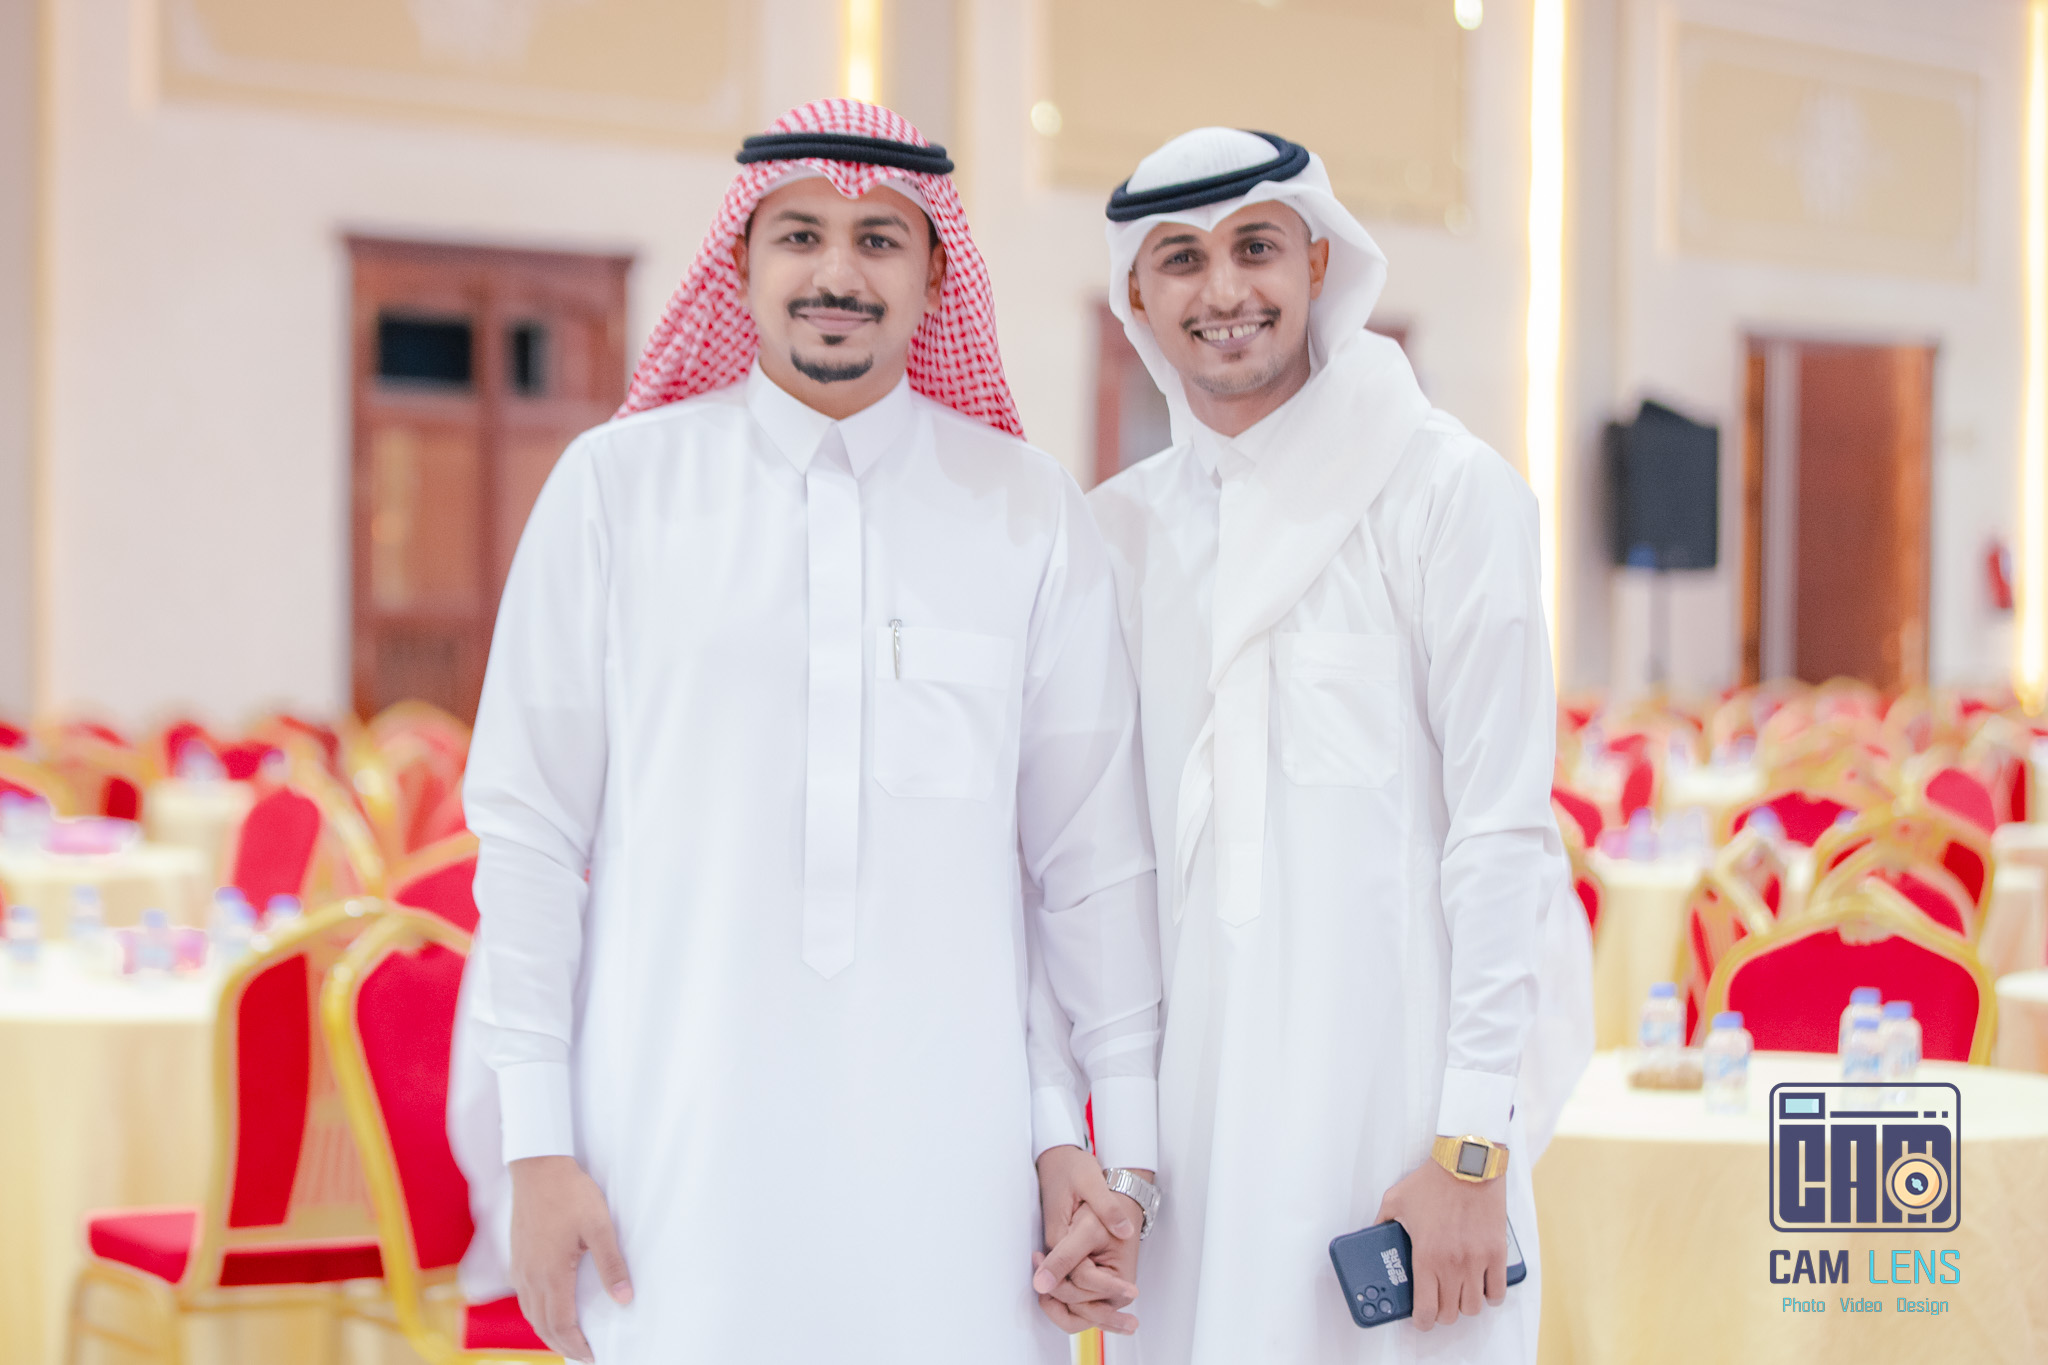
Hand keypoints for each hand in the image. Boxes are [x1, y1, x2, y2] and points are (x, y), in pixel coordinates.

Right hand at [510, 1155, 632, 1361]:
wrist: (537, 1167)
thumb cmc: (571, 1194)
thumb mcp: (599, 1227)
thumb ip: (611, 1265)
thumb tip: (624, 1299)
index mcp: (551, 1274)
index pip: (561, 1325)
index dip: (577, 1346)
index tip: (593, 1357)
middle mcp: (530, 1277)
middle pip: (543, 1326)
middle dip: (563, 1346)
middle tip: (583, 1356)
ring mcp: (520, 1267)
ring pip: (531, 1313)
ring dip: (548, 1332)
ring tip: (568, 1341)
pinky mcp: (517, 1257)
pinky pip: (524, 1297)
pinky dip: (537, 1313)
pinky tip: (549, 1310)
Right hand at [1031, 1145, 1145, 1334]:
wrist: (1057, 1158)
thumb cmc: (1072, 1168)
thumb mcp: (1092, 1182)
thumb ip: (1107, 1209)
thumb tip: (1125, 1231)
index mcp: (1059, 1236)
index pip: (1078, 1276)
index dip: (1106, 1287)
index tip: (1131, 1292)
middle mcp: (1054, 1249)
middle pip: (1070, 1294)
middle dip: (1099, 1310)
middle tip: (1130, 1318)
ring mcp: (1057, 1251)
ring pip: (1069, 1293)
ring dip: (1094, 1308)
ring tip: (1125, 1317)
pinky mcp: (1063, 1250)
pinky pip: (1073, 1282)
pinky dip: (1090, 1295)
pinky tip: (1113, 1298)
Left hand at [1372, 1157, 1507, 1330]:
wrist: (1466, 1164)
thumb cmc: (1431, 1181)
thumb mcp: (1395, 1200)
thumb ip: (1381, 1222)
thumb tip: (1372, 1235)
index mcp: (1426, 1256)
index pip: (1425, 1309)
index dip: (1421, 1322)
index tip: (1420, 1319)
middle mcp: (1452, 1264)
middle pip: (1450, 1313)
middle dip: (1441, 1313)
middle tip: (1437, 1303)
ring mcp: (1477, 1261)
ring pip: (1474, 1307)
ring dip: (1464, 1305)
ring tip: (1458, 1294)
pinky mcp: (1496, 1253)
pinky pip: (1498, 1291)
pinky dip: (1490, 1295)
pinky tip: (1481, 1286)